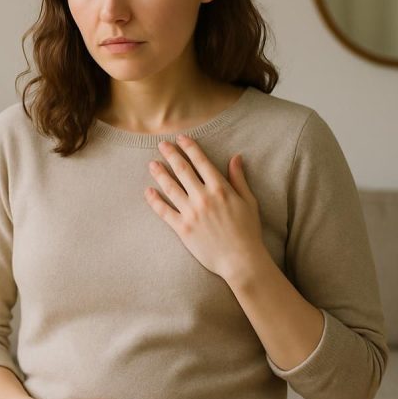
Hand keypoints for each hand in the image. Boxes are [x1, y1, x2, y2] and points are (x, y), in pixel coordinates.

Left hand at [145, 134, 264, 281]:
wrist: (241, 260)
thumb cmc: (248, 231)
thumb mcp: (249, 201)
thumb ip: (239, 178)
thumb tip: (236, 157)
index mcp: (220, 188)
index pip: (201, 162)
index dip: (189, 148)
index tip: (181, 138)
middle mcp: (203, 197)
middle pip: (182, 170)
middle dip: (171, 155)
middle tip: (161, 144)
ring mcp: (191, 213)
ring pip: (170, 188)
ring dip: (160, 174)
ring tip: (152, 164)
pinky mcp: (183, 229)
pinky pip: (164, 211)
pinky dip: (154, 200)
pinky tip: (148, 191)